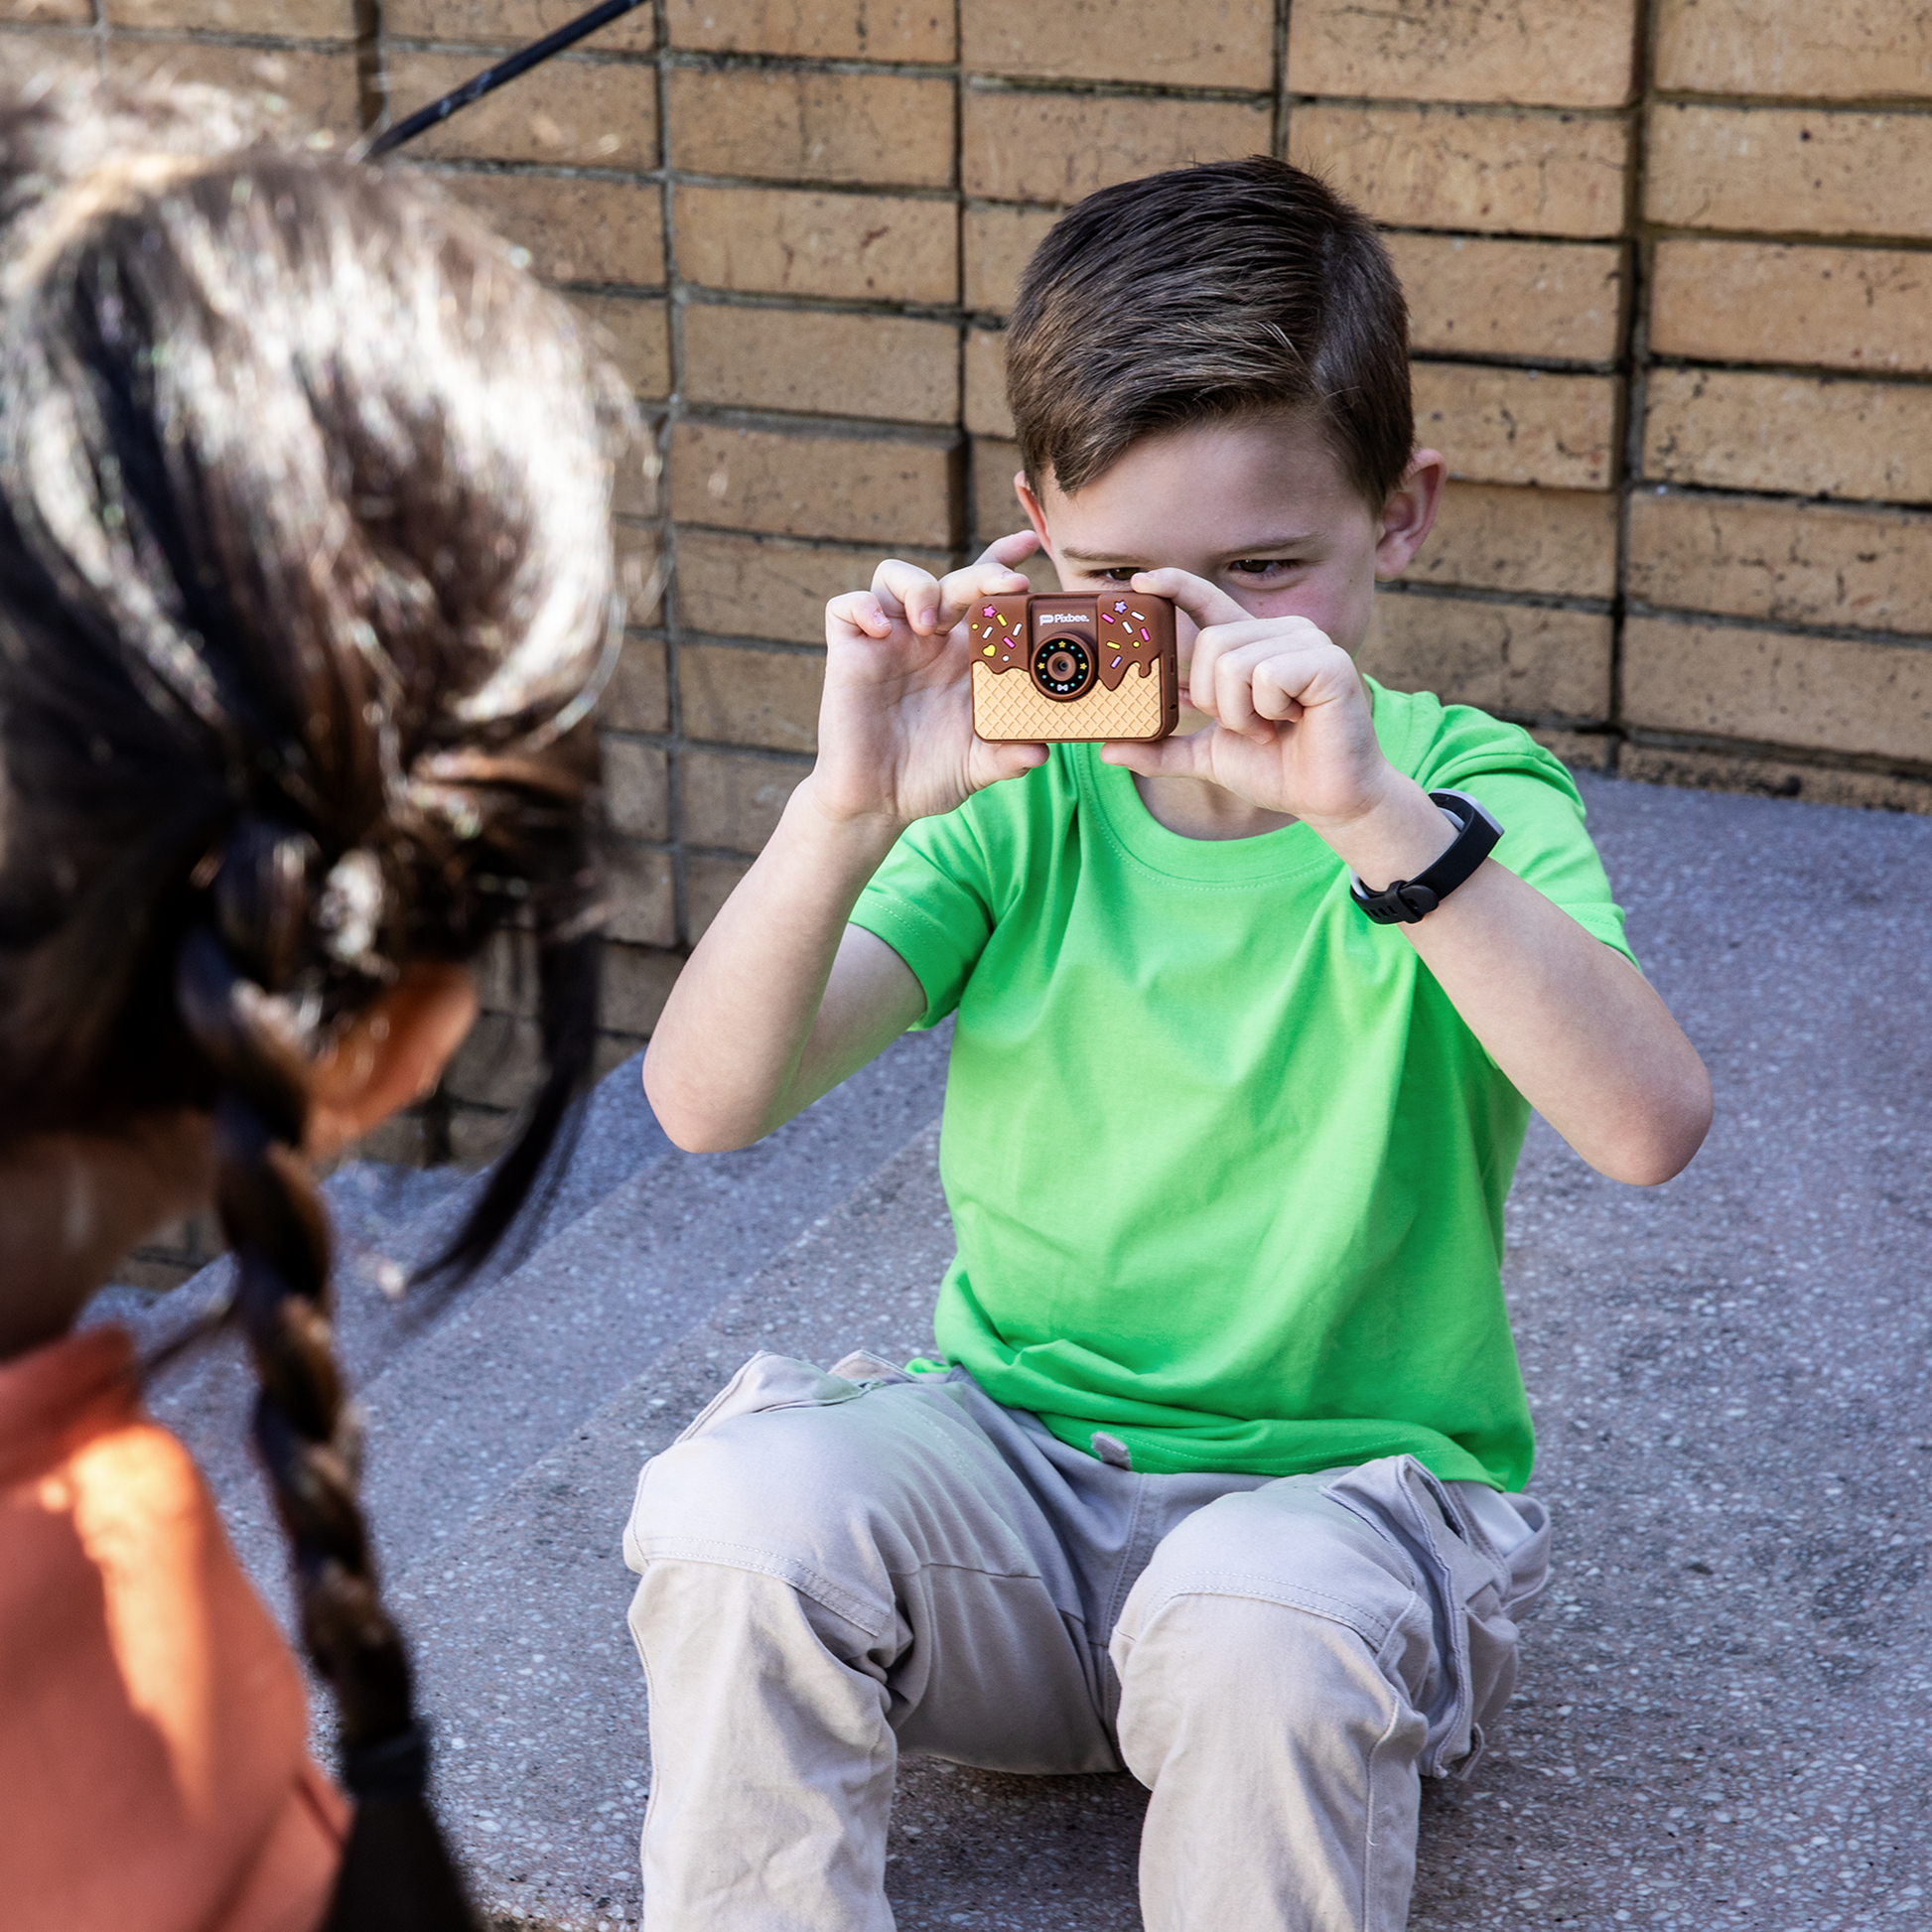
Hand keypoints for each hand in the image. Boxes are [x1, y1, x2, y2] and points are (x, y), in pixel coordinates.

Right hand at [808, 532, 1048, 829]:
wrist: (876, 803)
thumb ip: (1007, 756)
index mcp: (962, 657)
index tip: (1030, 545)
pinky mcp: (849, 653)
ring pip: (893, 576)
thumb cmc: (927, 778)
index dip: (1002, 562)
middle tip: (1006, 586)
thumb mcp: (977, 767)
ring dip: (918, 585)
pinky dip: (863, 607)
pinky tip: (883, 632)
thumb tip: (1040, 752)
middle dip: (982, 573)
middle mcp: (926, 641)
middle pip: (953, 581)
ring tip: (929, 621)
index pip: (984, 596)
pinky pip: (846, 607)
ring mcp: (886, 643)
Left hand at [1099, 568, 1402, 832]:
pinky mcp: (1328, 662)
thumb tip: (1107, 750)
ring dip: (1241, 713)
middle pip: (1212, 641)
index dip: (1175, 586)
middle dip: (1214, 699)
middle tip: (1246, 725)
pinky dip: (1267, 710)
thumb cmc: (1276, 769)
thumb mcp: (1206, 756)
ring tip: (1270, 727)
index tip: (1139, 582)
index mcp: (1253, 645)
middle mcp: (1281, 633)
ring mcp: (1308, 642)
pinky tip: (1293, 721)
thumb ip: (1162, 749)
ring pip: (1234, 661)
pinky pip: (1266, 675)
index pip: (1208, 602)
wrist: (1326, 799)